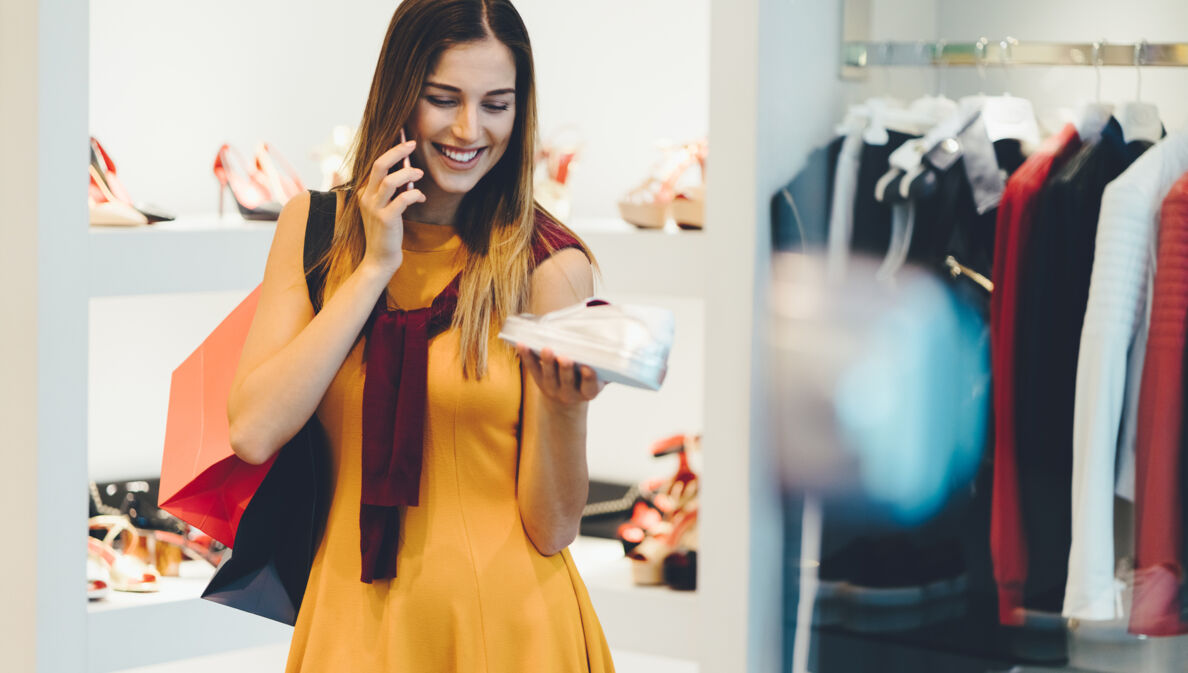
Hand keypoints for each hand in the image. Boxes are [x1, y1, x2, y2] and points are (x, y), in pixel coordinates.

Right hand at [359, 137, 425, 274]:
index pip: (377, 164)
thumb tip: (408, 170)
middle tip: (411, 143)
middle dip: (396, 151)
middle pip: (379, 165)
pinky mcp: (385, 219)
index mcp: (364, 191)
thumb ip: (392, 190)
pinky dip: (415, 194)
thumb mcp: (386, 207)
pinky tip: (420, 197)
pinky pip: (402, 199)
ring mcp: (374, 208)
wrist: (380, 258)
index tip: (405, 139)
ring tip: (419, 173)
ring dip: (408, 174)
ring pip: (390, 180)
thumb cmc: (387, 231)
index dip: (391, 150)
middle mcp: (366, 197)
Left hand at [518, 345, 605, 406]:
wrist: (566, 399)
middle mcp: (569, 393)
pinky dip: (527, 356)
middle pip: (567, 381)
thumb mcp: (601, 377)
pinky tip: (522, 344)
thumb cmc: (587, 380)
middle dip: (566, 369)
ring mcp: (552, 388)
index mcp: (588, 392)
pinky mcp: (539, 381)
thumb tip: (620, 342)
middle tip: (565, 358)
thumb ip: (609, 365)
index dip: (588, 378)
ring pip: (548, 376)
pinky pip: (532, 368)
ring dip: (547, 362)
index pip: (589, 387)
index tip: (588, 368)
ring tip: (547, 349)